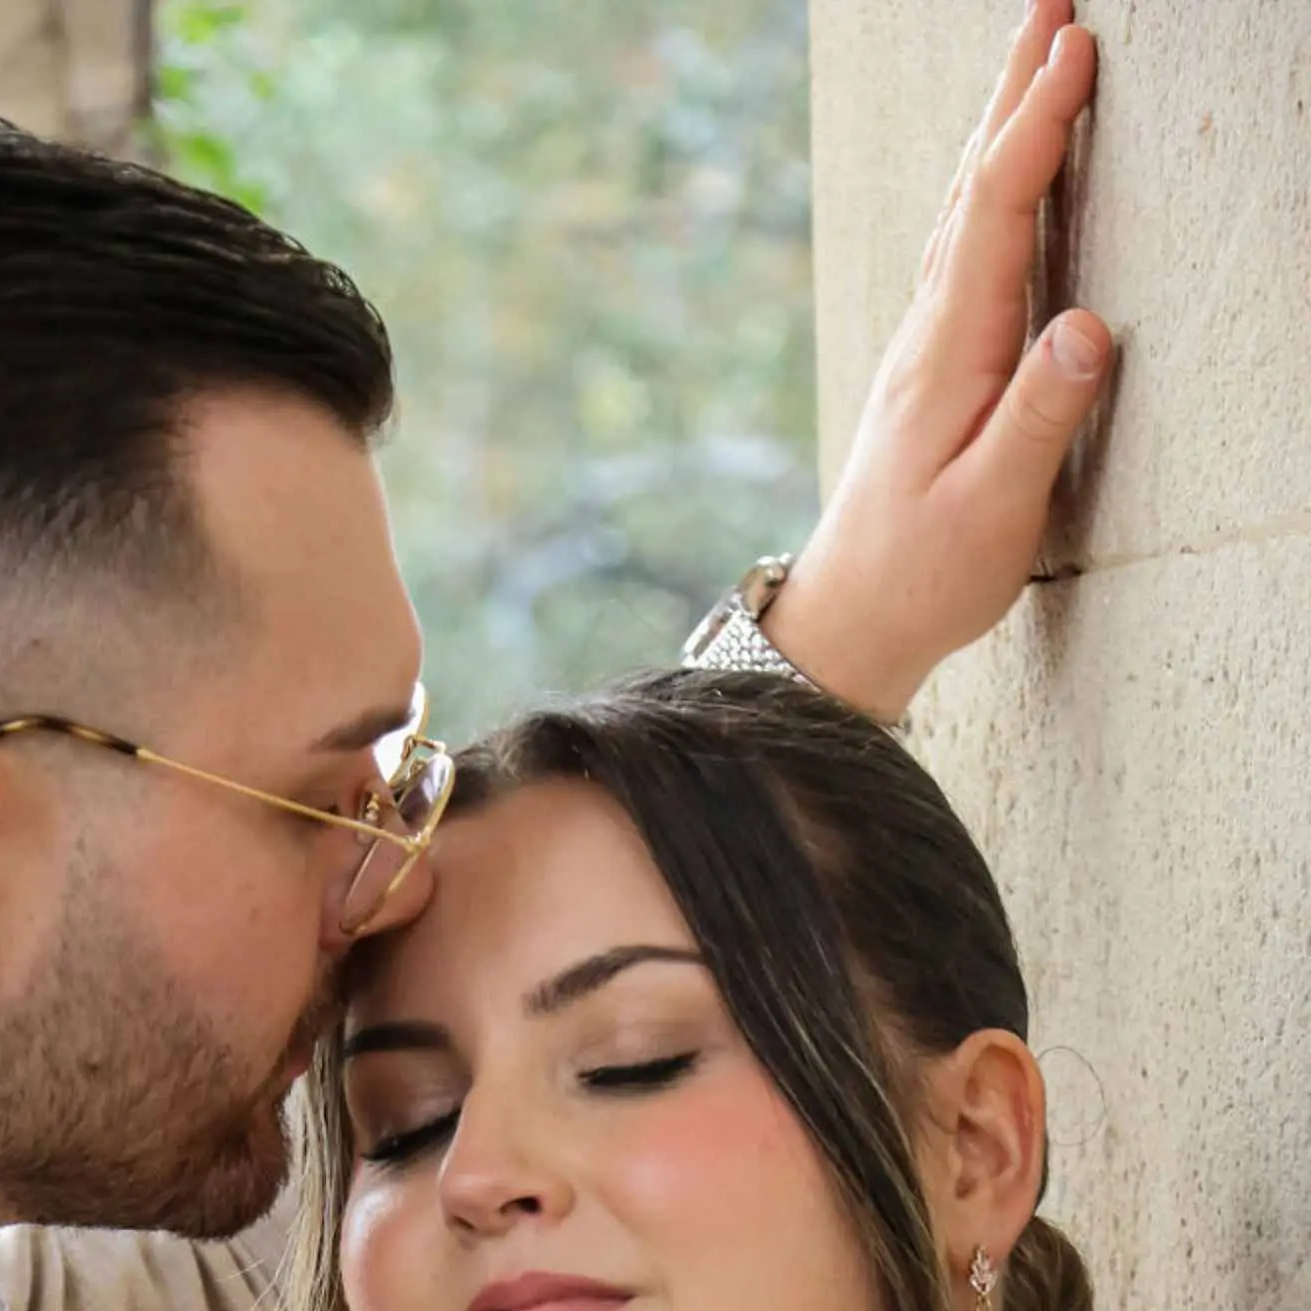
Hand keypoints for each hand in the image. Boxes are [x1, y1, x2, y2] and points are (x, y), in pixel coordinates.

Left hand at [771, 0, 1111, 721]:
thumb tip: (1086, 324)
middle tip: (1054, 6)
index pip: (996, 214)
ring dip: (998, 128)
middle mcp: (928, 335)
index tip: (1077, 52)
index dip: (1036, 128)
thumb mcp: (992, 509)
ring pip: (962, 211)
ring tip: (1033, 58)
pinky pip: (960, 250)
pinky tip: (995, 173)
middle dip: (1014, 94)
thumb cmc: (923, 576)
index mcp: (948, 355)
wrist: (848, 625)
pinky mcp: (929, 368)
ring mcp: (923, 348)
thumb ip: (1040, 417)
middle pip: (972, 189)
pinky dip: (985, 187)